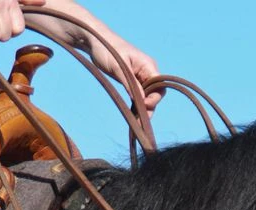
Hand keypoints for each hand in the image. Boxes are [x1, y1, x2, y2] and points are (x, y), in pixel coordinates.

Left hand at [26, 0, 163, 113]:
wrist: (95, 41)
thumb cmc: (107, 49)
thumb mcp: (119, 67)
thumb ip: (132, 83)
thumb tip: (143, 101)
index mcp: (148, 65)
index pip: (160, 86)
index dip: (155, 98)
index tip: (144, 105)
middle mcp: (147, 72)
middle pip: (155, 94)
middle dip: (150, 107)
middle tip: (140, 121)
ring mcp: (140, 78)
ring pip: (147, 98)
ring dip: (143, 110)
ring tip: (136, 123)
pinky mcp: (132, 82)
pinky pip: (138, 97)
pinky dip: (136, 107)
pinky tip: (132, 117)